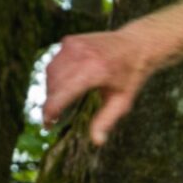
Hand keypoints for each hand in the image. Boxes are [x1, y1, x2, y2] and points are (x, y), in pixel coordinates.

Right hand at [41, 29, 154, 144]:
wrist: (136, 44)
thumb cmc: (130, 76)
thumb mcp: (123, 102)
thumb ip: (107, 121)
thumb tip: (97, 142)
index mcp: (95, 70)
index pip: (63, 92)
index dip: (51, 110)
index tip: (47, 125)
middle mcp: (82, 54)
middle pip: (54, 84)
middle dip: (51, 102)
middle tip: (54, 118)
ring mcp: (74, 45)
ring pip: (51, 72)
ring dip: (51, 90)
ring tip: (60, 104)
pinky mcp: (70, 41)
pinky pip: (55, 63)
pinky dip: (55, 76)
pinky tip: (65, 86)